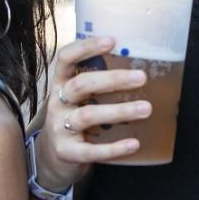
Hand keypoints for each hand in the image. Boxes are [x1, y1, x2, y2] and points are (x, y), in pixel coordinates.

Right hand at [33, 35, 151, 189]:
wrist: (52, 159)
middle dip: (112, 79)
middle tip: (142, 77)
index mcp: (61, 84)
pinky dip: (114, 148)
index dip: (86, 47)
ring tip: (146, 108)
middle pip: (81, 85)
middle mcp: (56, 103)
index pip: (66, 58)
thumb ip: (97, 83)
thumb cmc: (74, 119)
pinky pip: (91, 150)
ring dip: (119, 111)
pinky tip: (134, 144)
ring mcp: (59, 128)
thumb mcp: (78, 98)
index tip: (112, 41)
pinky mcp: (67, 152)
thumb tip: (140, 65)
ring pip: (88, 115)